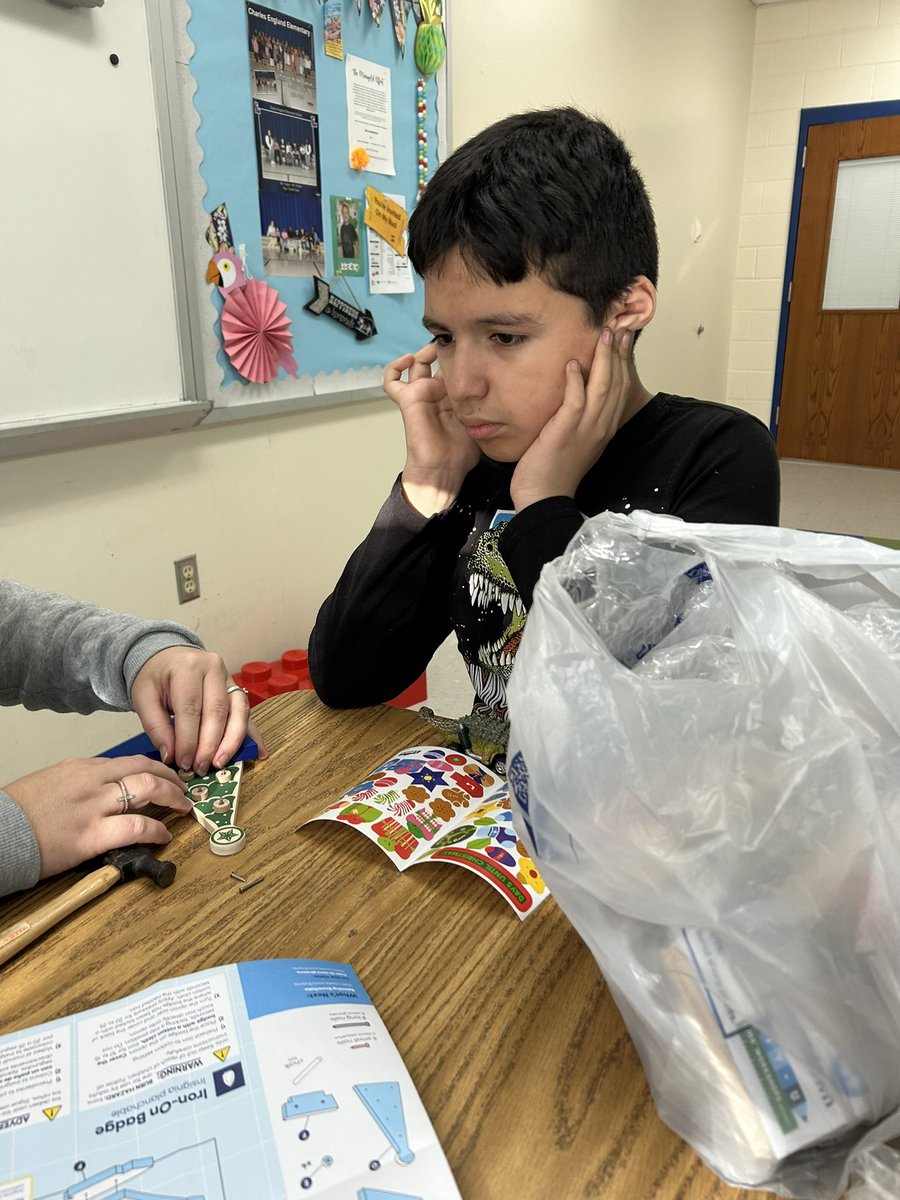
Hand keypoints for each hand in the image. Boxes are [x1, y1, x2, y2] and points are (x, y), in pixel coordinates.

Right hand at [4, 754, 191, 880]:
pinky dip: (157, 830)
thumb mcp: (48, 783)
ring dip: (173, 798)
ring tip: (183, 807)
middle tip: (183, 787)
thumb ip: (77, 783)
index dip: (152, 769)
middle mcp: (91, 781)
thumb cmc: (17, 813)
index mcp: (80, 768)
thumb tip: (99, 790)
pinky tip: (164, 836)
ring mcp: (93, 807)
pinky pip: (136, 828)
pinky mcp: (91, 836)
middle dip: (170, 777)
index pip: (127, 761)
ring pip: (147, 790)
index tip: (164, 776)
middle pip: (144, 769)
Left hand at [131, 647, 266, 775]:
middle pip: (217, 711)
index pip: (190, 708)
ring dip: (232, 741)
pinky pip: (247, 713)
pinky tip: (257, 751)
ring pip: (238, 711)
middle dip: (210, 744)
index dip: (188, 739)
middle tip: (201, 767)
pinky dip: (252, 734)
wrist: (166, 657)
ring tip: (221, 763)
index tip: (184, 762)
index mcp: (187, 667)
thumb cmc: (155, 677)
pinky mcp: (237, 689)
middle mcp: (213, 668)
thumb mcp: (143, 697)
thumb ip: (156, 727)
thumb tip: (171, 755)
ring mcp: (229, 678)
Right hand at [384, 344, 479, 514]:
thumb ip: (491, 406)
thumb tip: (515, 393)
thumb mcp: (483, 422)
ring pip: (417, 364)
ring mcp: (421, 395)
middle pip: (436, 362)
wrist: (444, 469)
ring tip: (435, 344)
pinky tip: (407, 360)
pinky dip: (394, 368)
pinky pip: (392, 381)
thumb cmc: (461, 453)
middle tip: (456, 338)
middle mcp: (436, 394)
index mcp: (453, 397)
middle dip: (444, 348)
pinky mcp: (409, 399)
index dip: (462, 356)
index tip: (475, 344)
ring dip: (424, 351)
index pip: (455, 369)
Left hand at [510, 328, 632, 510]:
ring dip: (603, 359)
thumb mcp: (574, 441)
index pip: (620, 389)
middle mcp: (600, 427)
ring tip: (603, 336)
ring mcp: (585, 430)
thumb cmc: (553, 471)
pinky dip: (576, 381)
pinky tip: (574, 364)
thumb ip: (579, 418)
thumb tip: (576, 395)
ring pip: (602, 387)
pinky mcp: (566, 432)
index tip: (622, 340)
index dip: (623, 362)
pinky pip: (575, 401)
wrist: (544, 497)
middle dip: (618, 353)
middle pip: (616, 383)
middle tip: (617, 327)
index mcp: (603, 429)